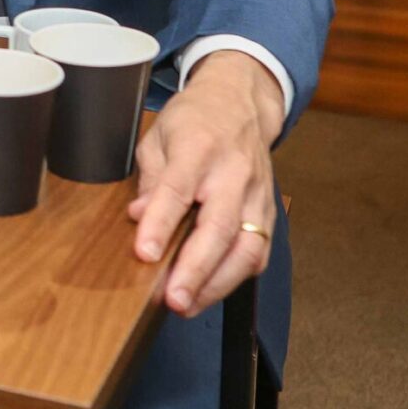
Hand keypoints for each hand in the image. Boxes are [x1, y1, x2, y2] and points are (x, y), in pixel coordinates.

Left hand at [128, 51, 282, 317]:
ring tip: (187, 305)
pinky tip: (209, 292)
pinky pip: (258, 253)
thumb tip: (139, 218)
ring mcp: (257, 194)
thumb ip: (150, 179)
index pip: (179, 189)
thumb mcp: (158, 136)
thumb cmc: (194, 120)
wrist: (240, 102)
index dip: (160, 223)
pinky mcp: (268, 212)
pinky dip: (234, 278)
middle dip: (196, 268)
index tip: (144, 253)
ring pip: (247, 248)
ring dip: (217, 284)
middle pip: (220, 227)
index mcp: (199, 147)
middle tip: (173, 299)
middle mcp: (234, 173)